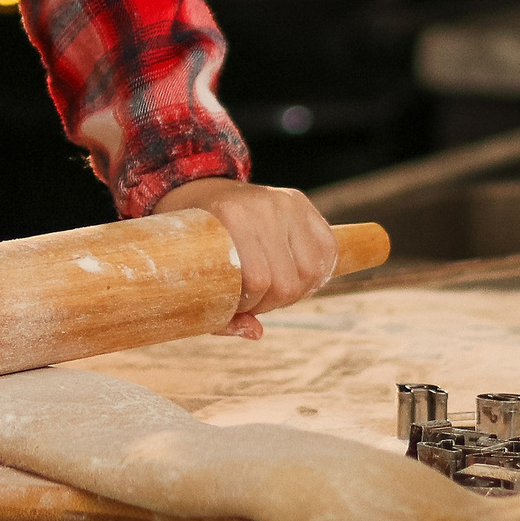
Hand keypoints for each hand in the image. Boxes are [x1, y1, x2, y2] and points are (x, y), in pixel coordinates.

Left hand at [153, 177, 338, 340]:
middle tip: (253, 301)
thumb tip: (255, 333)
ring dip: (294, 292)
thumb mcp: (191, 270)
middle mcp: (265, 206)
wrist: (199, 187)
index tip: (235, 306)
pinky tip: (294, 276)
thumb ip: (220, 309)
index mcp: (233, 216)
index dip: (249, 306)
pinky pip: (328, 249)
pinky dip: (316, 273)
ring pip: (311, 270)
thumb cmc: (196, 237)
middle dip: (270, 304)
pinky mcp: (301, 202)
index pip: (257, 280)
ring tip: (272, 289)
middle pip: (287, 282)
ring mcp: (287, 202)